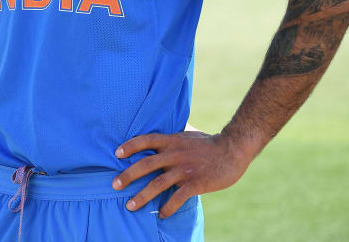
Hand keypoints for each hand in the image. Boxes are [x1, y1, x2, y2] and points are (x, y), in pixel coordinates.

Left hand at [112, 130, 251, 217]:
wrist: (233, 149)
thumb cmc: (209, 143)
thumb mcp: (188, 135)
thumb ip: (173, 137)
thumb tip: (162, 133)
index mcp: (171, 141)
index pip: (146, 140)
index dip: (130, 146)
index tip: (117, 154)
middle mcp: (174, 154)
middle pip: (146, 164)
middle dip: (128, 175)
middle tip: (114, 185)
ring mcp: (184, 170)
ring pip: (158, 184)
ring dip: (142, 196)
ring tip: (130, 206)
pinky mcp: (196, 183)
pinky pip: (177, 197)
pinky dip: (167, 207)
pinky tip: (162, 214)